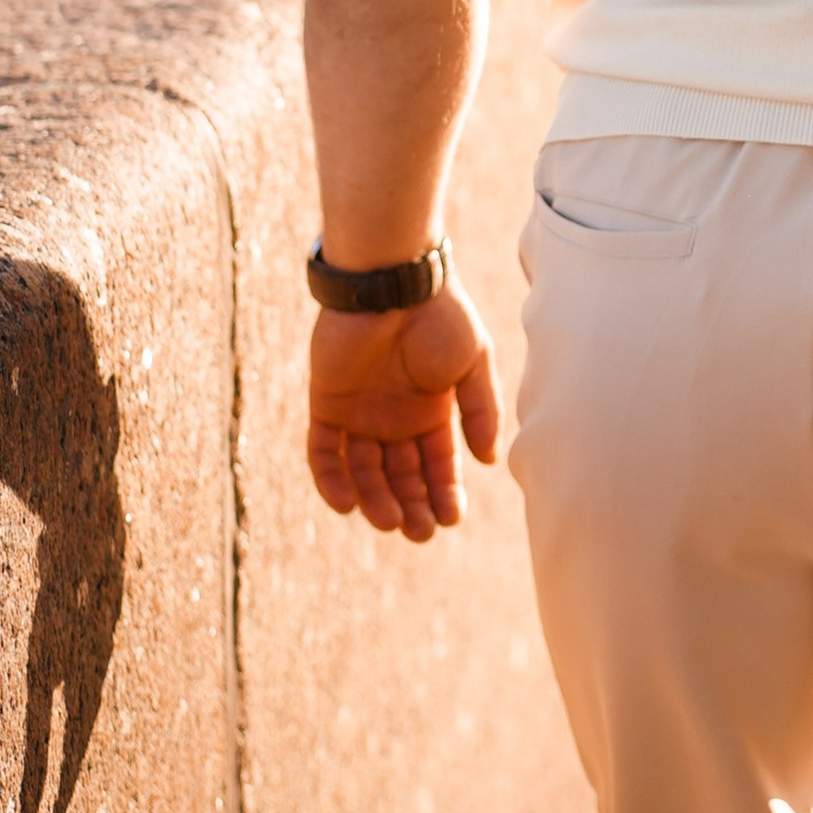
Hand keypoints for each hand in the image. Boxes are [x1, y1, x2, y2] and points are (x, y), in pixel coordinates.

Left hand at [306, 279, 501, 543]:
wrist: (394, 281)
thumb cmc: (441, 315)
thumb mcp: (474, 364)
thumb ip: (480, 411)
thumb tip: (488, 460)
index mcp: (430, 409)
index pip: (435, 463)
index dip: (444, 492)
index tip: (452, 518)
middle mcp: (393, 417)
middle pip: (399, 475)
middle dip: (411, 505)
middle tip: (420, 532)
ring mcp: (358, 412)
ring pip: (363, 471)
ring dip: (375, 499)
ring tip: (391, 521)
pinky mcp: (326, 404)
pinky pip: (323, 452)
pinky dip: (332, 480)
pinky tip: (348, 504)